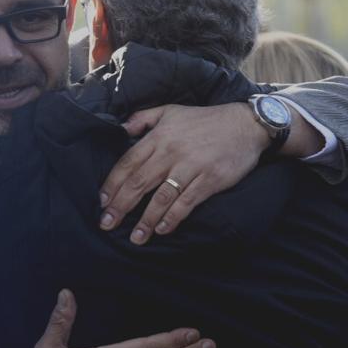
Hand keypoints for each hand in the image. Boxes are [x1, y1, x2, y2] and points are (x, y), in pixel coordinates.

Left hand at [98, 103, 268, 245]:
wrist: (245, 124)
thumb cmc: (205, 119)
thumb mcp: (171, 110)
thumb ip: (144, 118)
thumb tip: (121, 129)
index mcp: (159, 136)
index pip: (128, 162)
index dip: (113, 183)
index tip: (102, 201)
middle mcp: (171, 152)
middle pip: (139, 182)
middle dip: (121, 206)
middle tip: (107, 224)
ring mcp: (191, 166)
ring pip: (162, 197)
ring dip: (146, 220)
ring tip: (135, 237)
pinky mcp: (209, 179)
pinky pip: (186, 202)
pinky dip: (173, 217)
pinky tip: (163, 229)